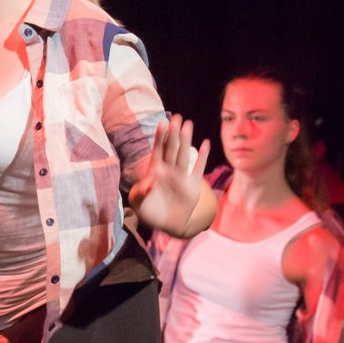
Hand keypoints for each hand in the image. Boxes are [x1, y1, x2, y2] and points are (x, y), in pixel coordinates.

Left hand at [127, 114, 211, 235]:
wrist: (166, 225)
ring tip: (188, 124)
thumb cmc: (149, 212)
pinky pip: (198, 169)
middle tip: (177, 117)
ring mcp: (181, 177)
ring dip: (187, 140)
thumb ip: (140, 193)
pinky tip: (205, 143)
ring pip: (184, 154)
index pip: (157, 150)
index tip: (162, 123)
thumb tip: (149, 183)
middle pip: (172, 148)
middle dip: (173, 133)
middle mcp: (169, 171)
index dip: (159, 137)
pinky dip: (202, 157)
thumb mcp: (138, 203)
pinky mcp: (192, 186)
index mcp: (155, 172)